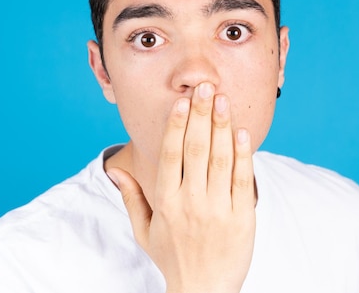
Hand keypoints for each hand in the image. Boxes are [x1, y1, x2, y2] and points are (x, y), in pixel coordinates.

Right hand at [107, 82, 255, 292]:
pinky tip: (240, 133)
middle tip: (205, 87)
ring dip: (221, 126)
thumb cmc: (173, 259)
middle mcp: (191, 202)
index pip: (171, 155)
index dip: (177, 125)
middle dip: (201, 114)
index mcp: (166, 202)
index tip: (182, 101)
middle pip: (196, 149)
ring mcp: (218, 209)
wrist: (204, 292)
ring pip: (220, 159)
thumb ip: (132, 198)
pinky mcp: (242, 217)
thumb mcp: (144, 232)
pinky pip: (242, 180)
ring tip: (222, 99)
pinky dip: (242, 155)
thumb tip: (116, 170)